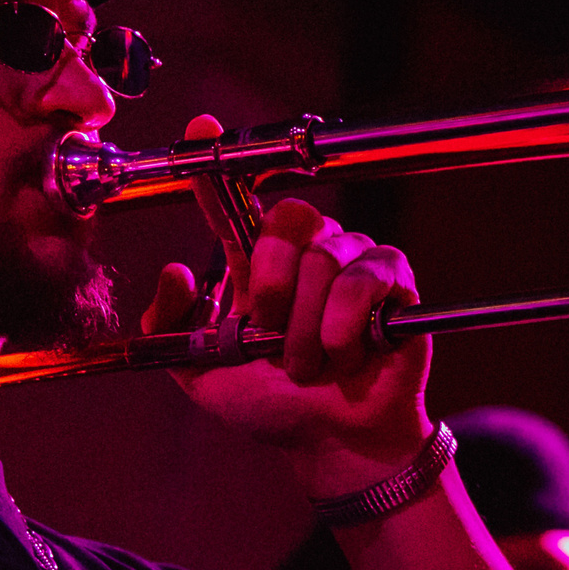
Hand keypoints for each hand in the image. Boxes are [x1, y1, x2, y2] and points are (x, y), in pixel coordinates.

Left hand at [143, 116, 434, 492]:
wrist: (331, 442)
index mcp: (259, 263)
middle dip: (271, 282)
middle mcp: (308, 252)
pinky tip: (345, 354)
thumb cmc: (273, 405)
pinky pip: (364, 280)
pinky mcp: (395, 281)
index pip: (235, 200)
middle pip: (288, 219)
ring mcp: (354, 261)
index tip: (201, 127)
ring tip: (307, 365)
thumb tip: (175, 270)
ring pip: (325, 259)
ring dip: (306, 328)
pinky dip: (343, 325)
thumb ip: (173, 326)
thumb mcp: (203, 372)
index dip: (218, 162)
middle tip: (269, 332)